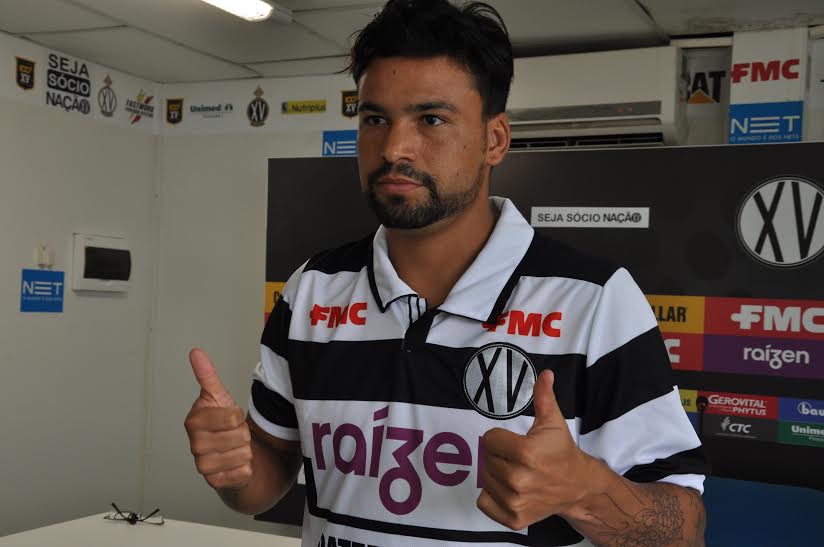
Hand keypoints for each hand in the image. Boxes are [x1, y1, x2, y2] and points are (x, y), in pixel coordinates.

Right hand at [184, 348, 252, 489]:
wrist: (227, 453)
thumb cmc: (222, 423)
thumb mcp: (217, 397)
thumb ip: (207, 375)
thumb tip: (196, 352)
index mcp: (193, 422)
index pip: (233, 417)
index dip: (238, 416)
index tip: (229, 417)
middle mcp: (195, 446)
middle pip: (240, 436)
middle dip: (243, 433)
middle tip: (233, 434)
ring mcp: (204, 467)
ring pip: (244, 454)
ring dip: (246, 450)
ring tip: (234, 448)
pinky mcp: (216, 483)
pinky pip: (244, 472)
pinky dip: (246, 468)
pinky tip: (235, 464)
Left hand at [477, 370, 596, 529]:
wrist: (577, 487)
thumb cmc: (561, 452)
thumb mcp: (553, 422)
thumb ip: (544, 397)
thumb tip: (545, 373)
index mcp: (526, 454)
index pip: (489, 439)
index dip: (501, 438)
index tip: (516, 442)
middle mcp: (519, 480)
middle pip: (487, 459)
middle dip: (500, 456)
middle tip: (518, 459)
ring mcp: (516, 502)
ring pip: (485, 480)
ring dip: (496, 475)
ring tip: (517, 473)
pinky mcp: (513, 519)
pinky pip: (483, 502)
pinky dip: (491, 496)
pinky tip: (509, 490)